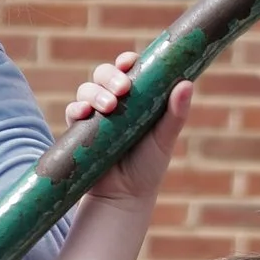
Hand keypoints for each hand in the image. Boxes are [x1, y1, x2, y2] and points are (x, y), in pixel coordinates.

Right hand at [64, 51, 192, 207]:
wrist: (124, 198)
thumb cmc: (148, 166)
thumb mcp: (164, 139)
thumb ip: (175, 114)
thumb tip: (187, 84)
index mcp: (136, 97)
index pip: (129, 69)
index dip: (127, 61)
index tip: (130, 63)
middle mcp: (114, 101)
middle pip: (104, 74)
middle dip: (110, 76)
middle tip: (123, 89)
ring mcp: (95, 114)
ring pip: (87, 89)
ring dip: (95, 92)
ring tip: (108, 107)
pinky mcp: (79, 130)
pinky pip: (73, 111)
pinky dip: (76, 108)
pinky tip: (84, 113)